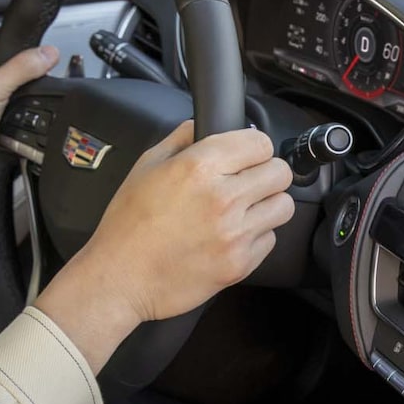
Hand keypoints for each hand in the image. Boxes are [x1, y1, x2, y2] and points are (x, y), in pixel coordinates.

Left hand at [0, 45, 58, 220]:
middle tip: (33, 91)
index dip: (28, 55)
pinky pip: (16, 121)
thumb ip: (22, 69)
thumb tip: (48, 53)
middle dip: (29, 85)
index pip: (8, 49)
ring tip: (22, 112)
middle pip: (16, 75)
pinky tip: (19, 128)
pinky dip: (21, 125)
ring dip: (24, 108)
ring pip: (17, 100)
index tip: (46, 63)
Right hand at [35, 122, 294, 371]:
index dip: (254, 147)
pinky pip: (270, 240)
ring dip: (267, 205)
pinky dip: (256, 237)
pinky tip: (231, 237)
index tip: (246, 156)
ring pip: (283, 206)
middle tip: (249, 183)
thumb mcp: (146, 166)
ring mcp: (235, 234)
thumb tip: (206, 124)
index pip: (261, 143)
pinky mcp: (240, 264)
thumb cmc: (128, 223)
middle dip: (266, 174)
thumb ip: (182, 139)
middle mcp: (224, 198)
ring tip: (244, 210)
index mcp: (199, 167)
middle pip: (281, 173)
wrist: (120, 278)